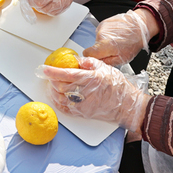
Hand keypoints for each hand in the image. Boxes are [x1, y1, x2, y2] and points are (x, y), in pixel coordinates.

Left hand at [36, 58, 150, 134]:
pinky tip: (57, 97)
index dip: (52, 71)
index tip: (44, 69)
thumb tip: (75, 60)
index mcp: (90, 79)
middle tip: (49, 76)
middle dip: (52, 81)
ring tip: (52, 85)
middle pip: (60, 87)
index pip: (66, 74)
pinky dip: (58, 102)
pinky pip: (65, 109)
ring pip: (60, 98)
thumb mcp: (105, 68)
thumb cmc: (118, 87)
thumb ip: (88, 62)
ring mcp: (83, 105)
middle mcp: (85, 92)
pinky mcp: (83, 113)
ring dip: (53, 91)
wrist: (127, 105)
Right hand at [84, 10, 157, 65]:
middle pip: (94, 47)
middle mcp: (100, 35)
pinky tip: (116, 35)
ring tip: (116, 41)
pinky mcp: (103, 23)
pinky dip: (107, 35)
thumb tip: (98, 62)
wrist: (139, 26)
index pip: (87, 53)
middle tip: (113, 50)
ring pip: (98, 39)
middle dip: (101, 50)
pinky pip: (101, 32)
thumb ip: (107, 62)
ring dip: (105, 42)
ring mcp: (101, 28)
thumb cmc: (133, 42)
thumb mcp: (123, 59)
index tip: (97, 57)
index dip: (91, 57)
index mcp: (104, 46)